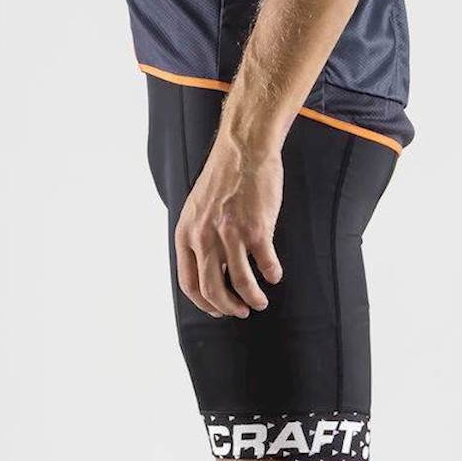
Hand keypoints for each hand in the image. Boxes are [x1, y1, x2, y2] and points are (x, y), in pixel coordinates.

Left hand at [174, 129, 283, 318]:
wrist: (243, 148)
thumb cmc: (223, 176)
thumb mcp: (197, 208)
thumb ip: (199, 237)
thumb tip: (210, 268)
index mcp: (187, 233)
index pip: (189, 283)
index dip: (204, 303)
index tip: (218, 309)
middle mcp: (205, 237)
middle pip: (212, 289)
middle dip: (228, 307)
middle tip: (241, 312)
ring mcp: (230, 234)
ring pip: (241, 283)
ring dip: (252, 298)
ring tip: (260, 301)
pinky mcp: (256, 228)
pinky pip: (265, 263)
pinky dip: (271, 274)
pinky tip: (274, 274)